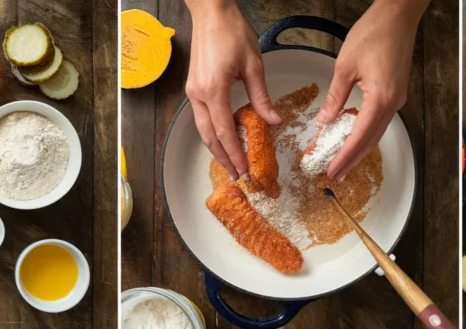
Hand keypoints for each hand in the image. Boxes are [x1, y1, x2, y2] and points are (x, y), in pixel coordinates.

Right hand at [185, 0, 279, 180]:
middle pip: (209, 136)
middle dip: (223, 158)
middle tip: (237, 175)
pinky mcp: (193, 86)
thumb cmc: (232, 32)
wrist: (211, 13)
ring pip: (202, 128)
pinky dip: (213, 131)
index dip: (234, 154)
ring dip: (217, 147)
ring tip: (231, 162)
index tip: (244, 170)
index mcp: (213, 90)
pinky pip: (201, 116)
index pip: (224, 131)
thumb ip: (261, 97)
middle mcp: (198, 94)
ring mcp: (193, 90)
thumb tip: (272, 122)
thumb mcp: (253, 65)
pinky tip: (225, 138)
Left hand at [317, 0, 427, 179]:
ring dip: (361, 147)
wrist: (397, 16)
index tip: (333, 171)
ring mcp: (398, 98)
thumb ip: (335, 97)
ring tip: (343, 160)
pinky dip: (367, 131)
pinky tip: (355, 135)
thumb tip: (325, 120)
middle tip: (336, 174)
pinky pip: (381, 119)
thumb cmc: (373, 34)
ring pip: (378, 131)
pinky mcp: (397, 92)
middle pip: (372, 140)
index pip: (359, 137)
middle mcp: (393, 103)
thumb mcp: (345, 66)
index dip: (345, 157)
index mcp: (380, 98)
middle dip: (353, 159)